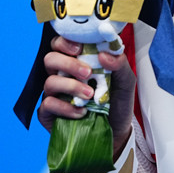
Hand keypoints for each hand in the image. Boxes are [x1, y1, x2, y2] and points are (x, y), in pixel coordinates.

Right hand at [37, 35, 136, 156]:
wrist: (116, 131)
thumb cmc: (117, 101)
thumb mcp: (126, 81)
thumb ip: (120, 64)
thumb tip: (104, 54)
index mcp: (77, 61)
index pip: (61, 44)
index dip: (65, 42)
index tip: (79, 48)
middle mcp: (62, 75)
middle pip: (50, 59)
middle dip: (68, 63)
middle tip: (88, 73)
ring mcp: (54, 94)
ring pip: (49, 82)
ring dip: (71, 86)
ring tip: (89, 95)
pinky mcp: (49, 113)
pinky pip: (47, 104)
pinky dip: (65, 107)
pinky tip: (81, 112)